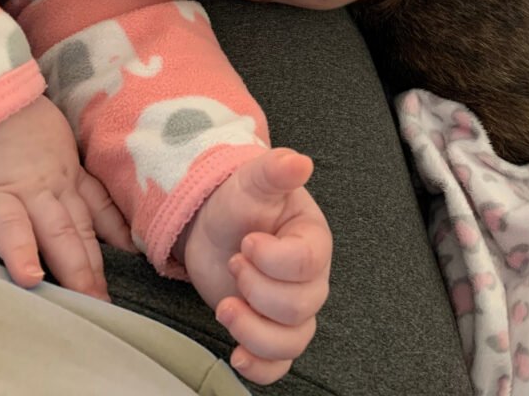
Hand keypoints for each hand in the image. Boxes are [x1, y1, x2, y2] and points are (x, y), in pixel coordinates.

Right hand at [0, 95, 134, 299]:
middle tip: (110, 303)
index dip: (121, 234)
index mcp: (70, 174)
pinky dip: (21, 254)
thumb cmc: (13, 118)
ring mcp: (28, 192)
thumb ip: (68, 165)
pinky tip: (31, 279)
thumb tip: (81, 188)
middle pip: (84, 231)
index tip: (138, 257)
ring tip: (87, 300)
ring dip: (75, 268)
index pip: (101, 209)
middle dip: (98, 268)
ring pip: (58, 234)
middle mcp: (57, 186)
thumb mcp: (54, 140)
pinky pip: (10, 229)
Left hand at [177, 148, 331, 384]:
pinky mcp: (269, 330)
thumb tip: (299, 161)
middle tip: (234, 262)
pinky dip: (259, 366)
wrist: (214, 224)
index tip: (246, 241)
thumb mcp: (253, 181)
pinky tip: (236, 354)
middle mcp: (310, 279)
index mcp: (314, 241)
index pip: (307, 264)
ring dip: (253, 331)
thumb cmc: (240, 202)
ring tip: (225, 307)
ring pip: (292, 341)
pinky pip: (279, 364)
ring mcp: (291, 308)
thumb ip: (275, 171)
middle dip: (257, 291)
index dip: (272, 260)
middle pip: (299, 307)